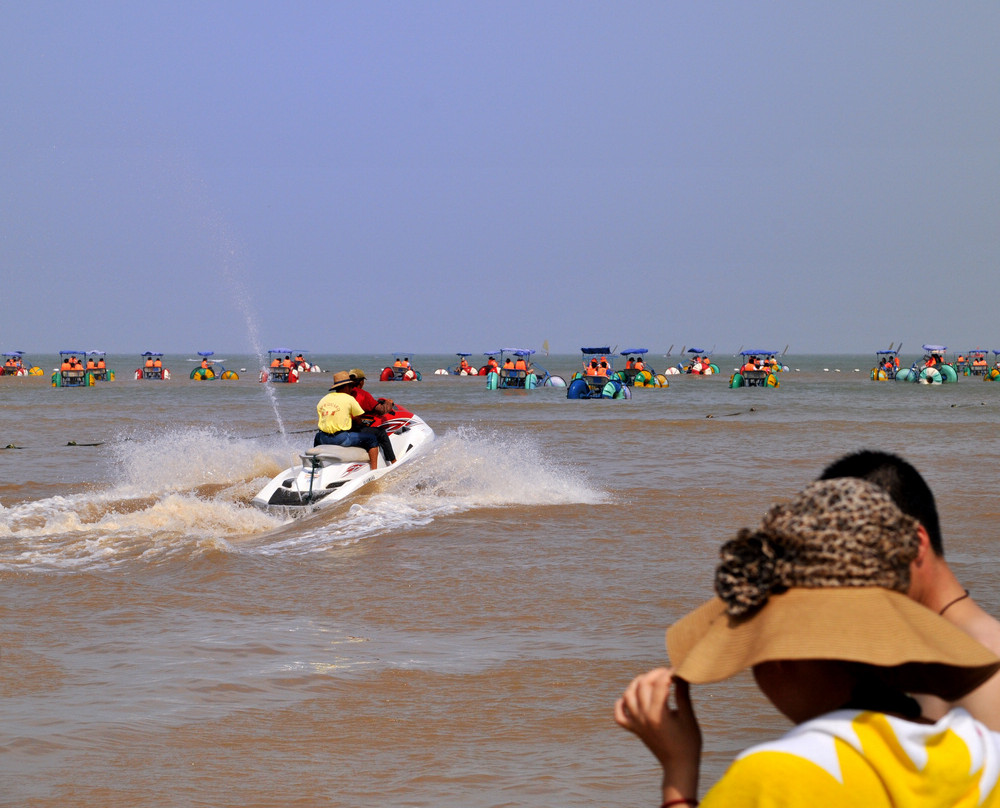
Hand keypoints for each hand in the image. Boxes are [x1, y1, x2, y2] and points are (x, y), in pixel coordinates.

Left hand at [614, 668, 700, 797]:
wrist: (678, 766)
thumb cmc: (688, 743)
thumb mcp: (688, 717)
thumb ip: (683, 694)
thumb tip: (682, 673)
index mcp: (658, 714)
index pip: (660, 683)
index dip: (669, 672)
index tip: (678, 668)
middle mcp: (643, 717)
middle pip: (642, 685)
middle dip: (655, 674)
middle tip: (668, 672)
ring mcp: (636, 724)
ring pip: (628, 695)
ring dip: (637, 683)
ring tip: (651, 680)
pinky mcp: (634, 730)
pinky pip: (619, 714)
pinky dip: (621, 703)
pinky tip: (631, 698)